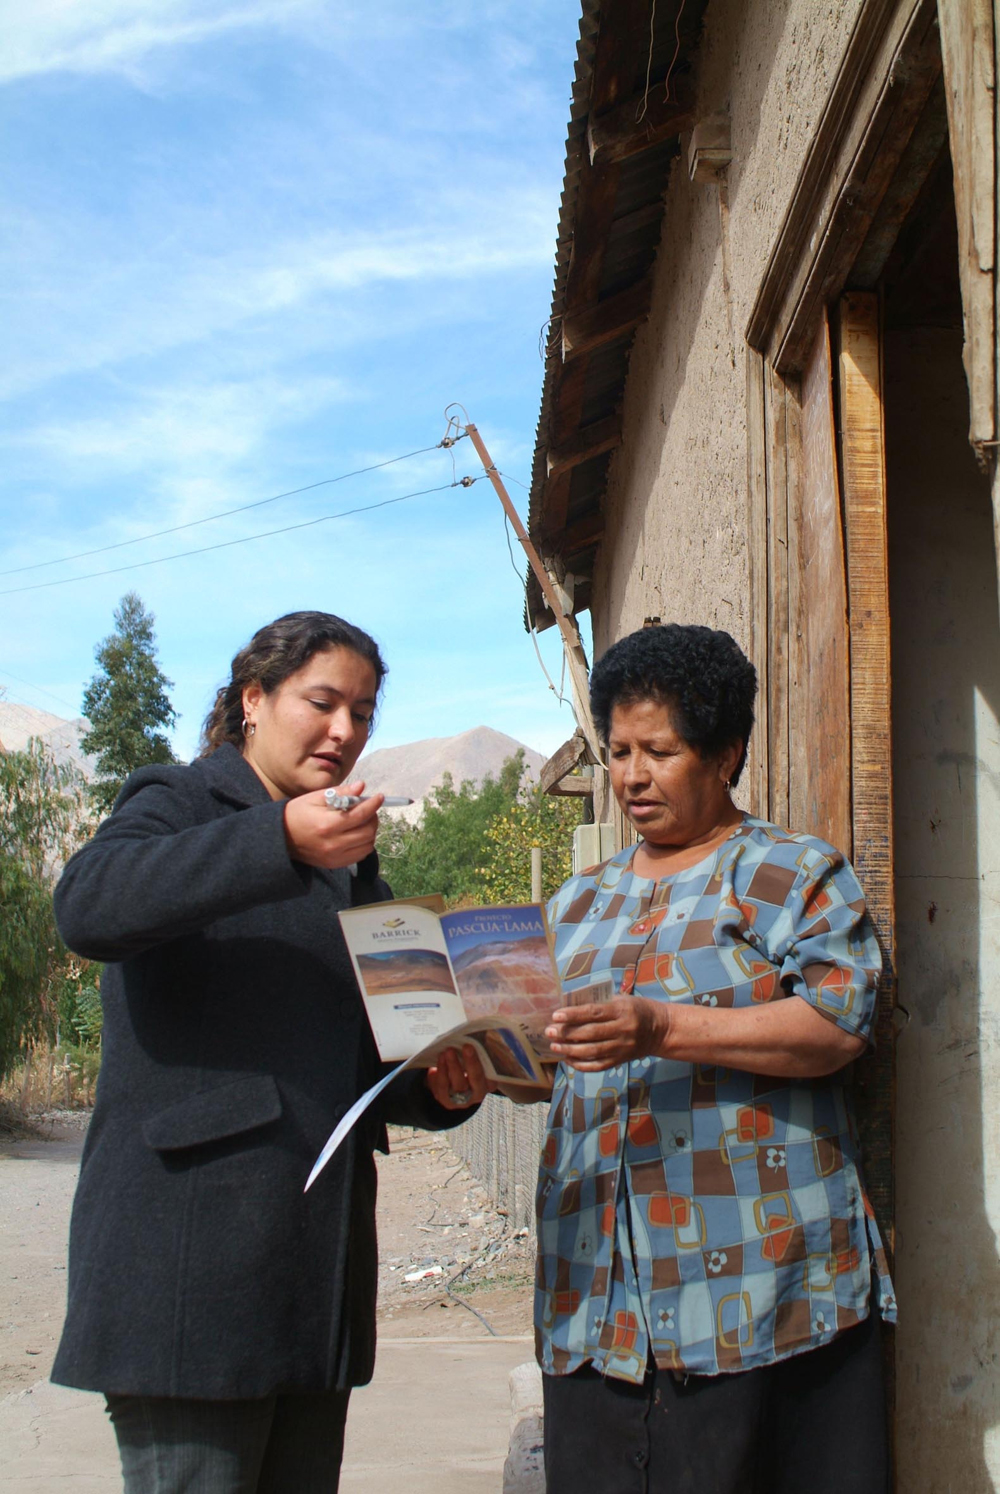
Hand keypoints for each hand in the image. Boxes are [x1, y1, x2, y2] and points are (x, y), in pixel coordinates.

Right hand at [282, 781, 381, 869]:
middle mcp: (333, 843)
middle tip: (368, 809)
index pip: (360, 815)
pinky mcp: (335, 864)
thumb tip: (361, 787)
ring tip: (363, 821)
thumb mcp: (315, 798)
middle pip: (367, 831)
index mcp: (327, 824)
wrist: (281, 838)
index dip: (373, 804)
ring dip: (370, 831)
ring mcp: (335, 856)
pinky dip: (364, 844)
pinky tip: (357, 834)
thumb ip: (340, 793)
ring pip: (367, 845)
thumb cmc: (297, 814)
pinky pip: (360, 855)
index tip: (379, 797)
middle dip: (373, 817)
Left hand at [425, 1043, 493, 1110]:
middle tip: (467, 1046)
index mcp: (490, 1083)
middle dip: (472, 1062)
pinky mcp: (446, 1100)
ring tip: (449, 1051)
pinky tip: (441, 1058)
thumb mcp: (476, 1062)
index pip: (492, 1074)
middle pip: (476, 1079)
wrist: (449, 1087)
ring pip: (458, 1084)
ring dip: (454, 1065)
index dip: (488, 1061)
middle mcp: (478, 1093)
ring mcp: (462, 1100)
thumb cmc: (466, 1068)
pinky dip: (442, 1070)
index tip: (483, 1047)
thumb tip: (476, 1033)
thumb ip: (479, 1052)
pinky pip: (443, 1086)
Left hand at [545, 996, 669, 1070]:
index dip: (573, 1015)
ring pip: (592, 1051)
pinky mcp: (621, 1060)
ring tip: (554, 1046)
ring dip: (570, 1050)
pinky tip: (568, 1060)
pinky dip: (582, 1065)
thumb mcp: (622, 999)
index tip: (556, 1015)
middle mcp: (622, 1030)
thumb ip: (601, 1003)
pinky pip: (598, 1065)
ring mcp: (622, 1047)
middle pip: (590, 1033)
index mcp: (622, 1011)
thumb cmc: (637, 1009)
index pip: (594, 1013)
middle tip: (549, 1032)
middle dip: (567, 1033)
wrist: (661, 1030)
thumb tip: (571, 1007)